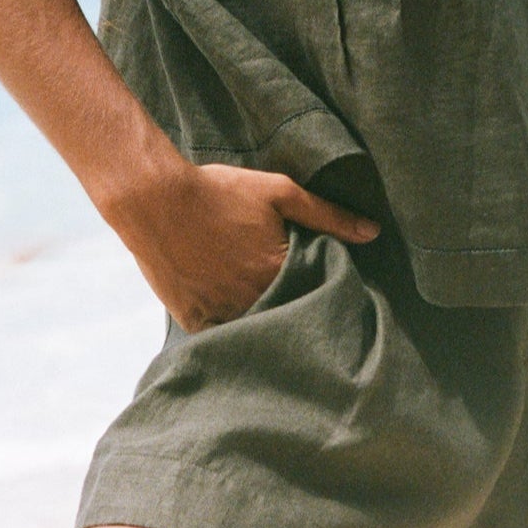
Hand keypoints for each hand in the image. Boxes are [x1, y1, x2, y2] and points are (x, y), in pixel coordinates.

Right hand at [104, 155, 379, 331]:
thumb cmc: (218, 191)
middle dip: (291, 308)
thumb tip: (373, 232)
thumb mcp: (278, 192)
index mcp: (278, 271)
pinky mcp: (192, 320)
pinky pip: (218, 336)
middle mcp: (252, 299)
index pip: (313, 293)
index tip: (324, 287)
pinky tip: (231, 313)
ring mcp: (220, 313)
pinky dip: (227, 327)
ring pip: (252, 327)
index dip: (319, 289)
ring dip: (261, 319)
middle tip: (291, 297)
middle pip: (284, 314)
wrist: (155, 199)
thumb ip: (327, 215)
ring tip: (261, 306)